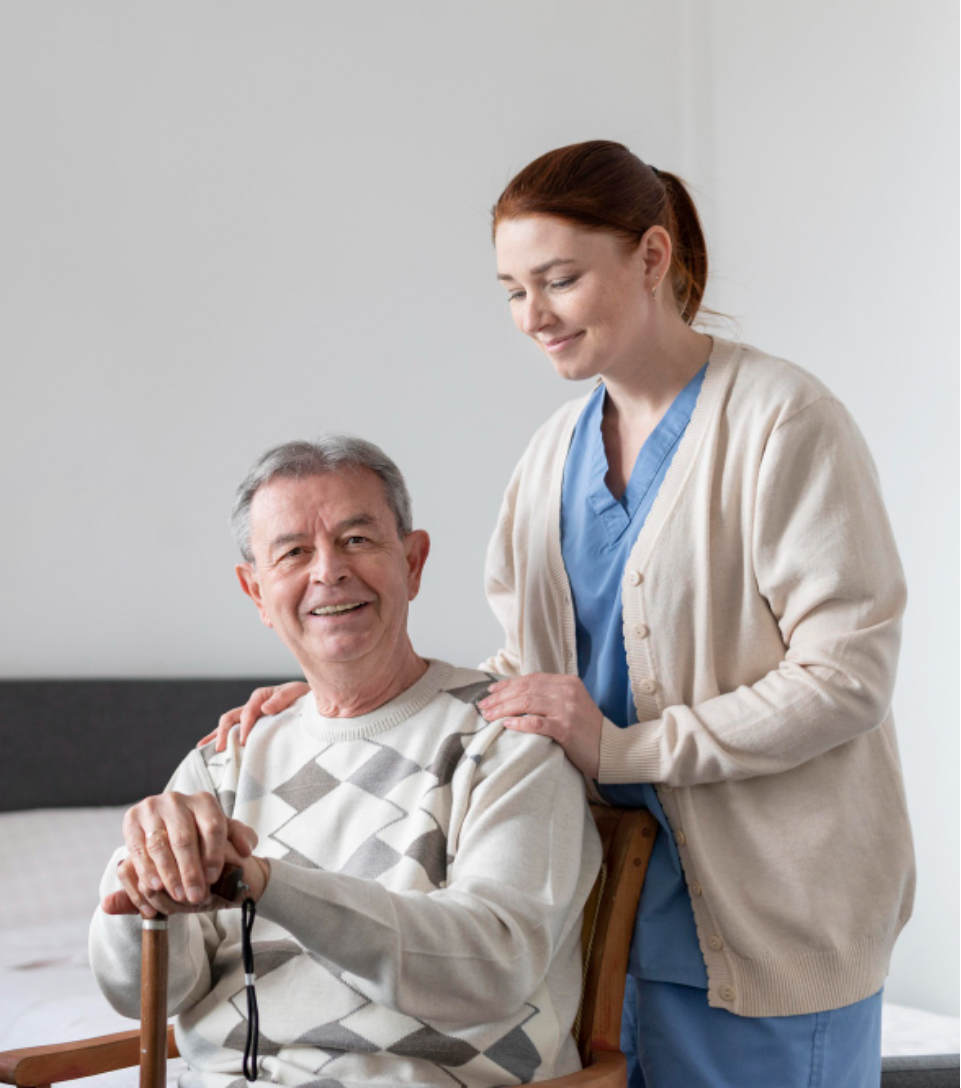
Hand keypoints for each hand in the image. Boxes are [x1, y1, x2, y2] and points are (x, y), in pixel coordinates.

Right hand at [105, 791, 263, 917]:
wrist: (168, 824)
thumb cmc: (201, 832)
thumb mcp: (223, 832)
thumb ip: (240, 837)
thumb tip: (246, 849)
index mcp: (203, 801)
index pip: (213, 826)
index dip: (214, 854)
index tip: (213, 878)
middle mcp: (177, 800)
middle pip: (184, 838)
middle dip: (190, 871)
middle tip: (195, 896)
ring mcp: (152, 808)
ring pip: (159, 845)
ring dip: (168, 874)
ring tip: (175, 896)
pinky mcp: (132, 819)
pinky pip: (137, 849)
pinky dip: (145, 871)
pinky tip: (153, 888)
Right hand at [197, 681, 310, 751]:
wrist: (312, 700)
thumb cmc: (304, 696)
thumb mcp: (296, 692)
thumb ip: (281, 698)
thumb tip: (264, 709)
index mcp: (261, 697)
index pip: (247, 713)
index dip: (244, 727)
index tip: (243, 742)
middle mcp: (252, 706)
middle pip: (230, 718)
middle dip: (223, 733)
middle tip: (220, 749)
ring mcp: (250, 716)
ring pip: (227, 724)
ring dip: (215, 735)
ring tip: (202, 748)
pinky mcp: (253, 725)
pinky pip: (234, 731)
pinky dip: (221, 737)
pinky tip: (211, 748)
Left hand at [478, 673, 602, 778]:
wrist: (611, 749)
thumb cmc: (586, 729)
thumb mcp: (571, 704)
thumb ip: (550, 696)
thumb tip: (517, 695)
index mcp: (568, 682)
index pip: (531, 678)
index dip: (508, 684)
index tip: (490, 691)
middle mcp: (568, 692)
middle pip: (526, 689)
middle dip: (501, 697)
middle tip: (484, 706)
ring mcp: (567, 709)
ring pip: (527, 703)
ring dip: (504, 709)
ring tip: (489, 716)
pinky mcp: (566, 729)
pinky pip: (537, 723)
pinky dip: (519, 722)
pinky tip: (506, 724)